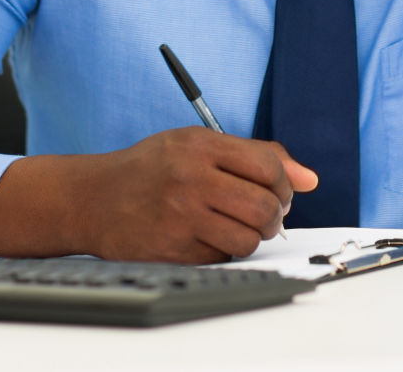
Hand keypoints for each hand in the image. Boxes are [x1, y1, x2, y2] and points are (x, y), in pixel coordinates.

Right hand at [0, 128, 317, 263]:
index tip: (279, 191)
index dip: (284, 184)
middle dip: (274, 216)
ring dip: (252, 237)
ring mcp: (180, 217)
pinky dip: (223, 251)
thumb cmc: (151, 168)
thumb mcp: (197, 143)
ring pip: (248, 238)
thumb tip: (310, 179)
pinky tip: (206, 236)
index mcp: (200, 146)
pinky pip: (222, 258)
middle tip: (264, 214)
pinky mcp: (172, 249)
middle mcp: (190, 179)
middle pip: (264, 207)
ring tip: (235, 226)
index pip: (268, 167)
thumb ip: (256, 155)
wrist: (93, 198)